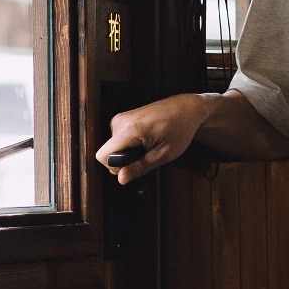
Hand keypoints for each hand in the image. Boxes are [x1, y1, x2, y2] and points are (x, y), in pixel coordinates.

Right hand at [95, 94, 210, 184]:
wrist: (185, 109)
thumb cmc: (179, 129)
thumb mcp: (163, 154)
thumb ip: (139, 167)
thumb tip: (121, 179)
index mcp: (130, 130)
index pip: (102, 156)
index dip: (115, 167)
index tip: (134, 164)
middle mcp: (121, 121)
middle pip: (107, 153)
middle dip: (124, 161)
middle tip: (147, 154)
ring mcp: (121, 118)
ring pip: (112, 147)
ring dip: (128, 152)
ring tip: (148, 145)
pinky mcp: (122, 118)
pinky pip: (117, 140)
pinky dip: (129, 145)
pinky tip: (145, 140)